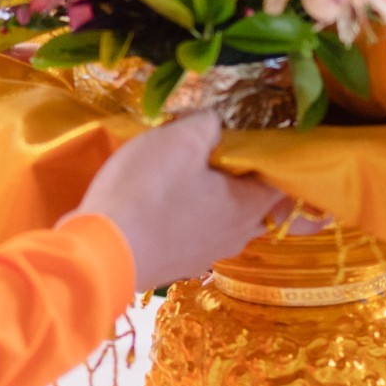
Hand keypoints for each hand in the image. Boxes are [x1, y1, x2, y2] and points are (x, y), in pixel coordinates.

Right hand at [72, 113, 285, 293]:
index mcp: (248, 206)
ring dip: (228, 199)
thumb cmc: (148, 192)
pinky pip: (202, 232)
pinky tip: (180, 199)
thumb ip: (208, 124)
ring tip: (212, 172)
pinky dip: (200, 215)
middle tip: (250, 155)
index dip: (285, 158)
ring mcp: (208, 254)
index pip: (286, 181)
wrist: (99, 253)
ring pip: (231, 221)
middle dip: (260, 181)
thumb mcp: (180, 139)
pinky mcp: (179, 261)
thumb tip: (216, 124)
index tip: (276, 138)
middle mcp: (237, 235)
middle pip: (263, 206)